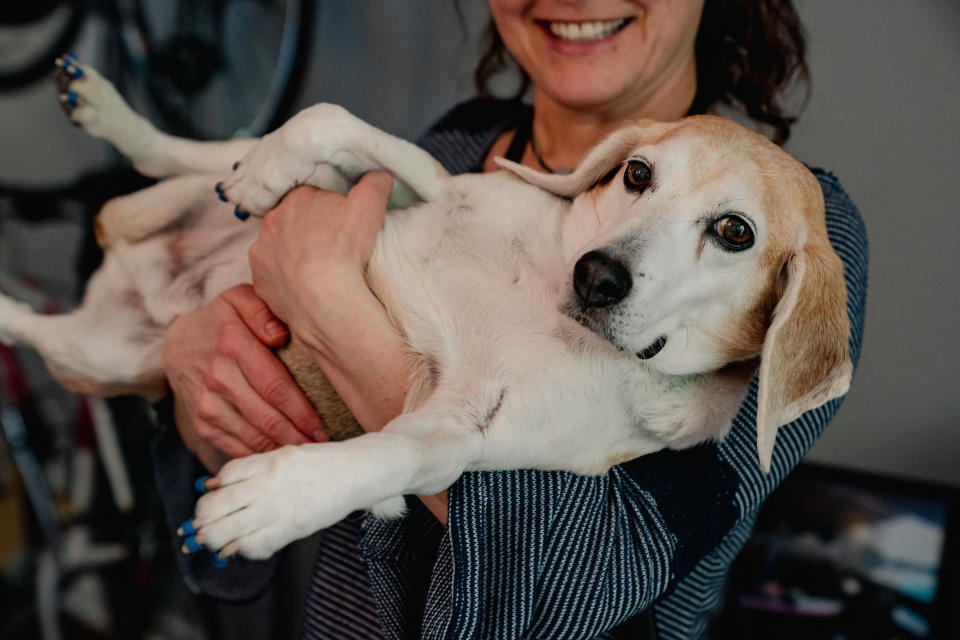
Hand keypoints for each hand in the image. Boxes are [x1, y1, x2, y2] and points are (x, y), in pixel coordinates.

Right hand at [163, 284, 325, 469]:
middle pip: (267, 417)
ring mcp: (207, 405)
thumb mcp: (240, 299)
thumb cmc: (223, 321)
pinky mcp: (202, 424)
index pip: (275, 387)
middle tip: (325, 445)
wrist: (179, 345)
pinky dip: (261, 455)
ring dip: (283, 448)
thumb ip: (262, 311)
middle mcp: (218, 378)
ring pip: (253, 436)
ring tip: (310, 453)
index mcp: (232, 345)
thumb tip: (280, 335)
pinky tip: (283, 456)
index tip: (324, 425)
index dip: (302, 411)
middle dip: (299, 435)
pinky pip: (236, 446)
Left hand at [248, 171, 392, 336]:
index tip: (342, 225)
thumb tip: (379, 176)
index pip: (312, 197)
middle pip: (293, 221)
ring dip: (294, 254)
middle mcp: (272, 222)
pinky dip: (285, 279)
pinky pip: (272, 275)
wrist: (325, 298)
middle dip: (309, 230)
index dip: (329, 210)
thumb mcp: (371, 205)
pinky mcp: (260, 280)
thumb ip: (374, 183)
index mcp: (297, 199)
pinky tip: (304, 285)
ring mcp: (262, 252)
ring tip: (319, 269)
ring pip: (279, 248)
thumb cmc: (346, 249)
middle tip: (332, 247)